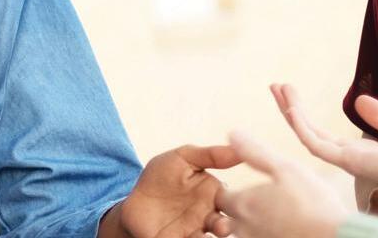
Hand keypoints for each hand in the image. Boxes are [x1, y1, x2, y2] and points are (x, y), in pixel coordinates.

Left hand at [101, 145, 239, 237]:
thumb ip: (211, 155)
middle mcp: (209, 217)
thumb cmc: (160, 177)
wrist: (133, 200)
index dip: (242, 202)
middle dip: (226, 228)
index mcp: (215, 195)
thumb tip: (240, 149)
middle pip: (225, 225)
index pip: (235, 199)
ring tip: (208, 237)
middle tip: (221, 227)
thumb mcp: (183, 158)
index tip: (243, 204)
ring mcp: (194, 232)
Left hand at [216, 131, 349, 237]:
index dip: (230, 192)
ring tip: (272, 218)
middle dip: (239, 211)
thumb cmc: (313, 202)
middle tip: (260, 205)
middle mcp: (243, 228)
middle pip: (230, 219)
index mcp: (244, 203)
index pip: (222, 198)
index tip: (245, 190)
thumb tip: (232, 133)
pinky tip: (282, 229)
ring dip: (252, 225)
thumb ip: (255, 152)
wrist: (335, 237)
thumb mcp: (286, 168)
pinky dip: (264, 234)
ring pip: (243, 233)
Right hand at [272, 85, 377, 205]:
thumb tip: (361, 100)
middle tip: (275, 86)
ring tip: (278, 88)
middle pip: (310, 133)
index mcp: (362, 154)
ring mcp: (348, 162)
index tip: (291, 92)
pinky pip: (317, 144)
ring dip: (291, 112)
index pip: (323, 133)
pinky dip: (302, 125)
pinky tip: (292, 107)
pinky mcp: (351, 162)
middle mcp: (350, 159)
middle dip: (290, 109)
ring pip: (307, 136)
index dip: (305, 113)